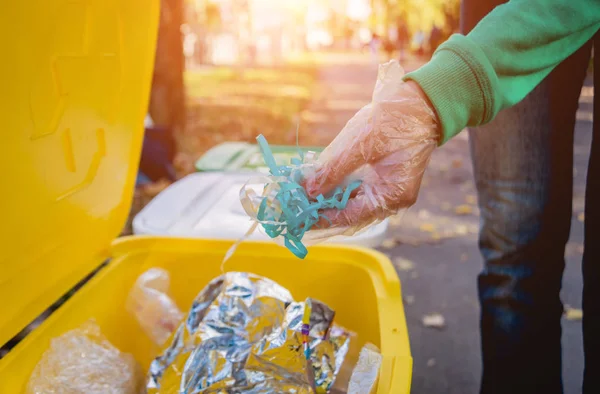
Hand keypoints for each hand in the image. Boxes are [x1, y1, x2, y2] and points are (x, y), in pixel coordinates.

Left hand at [305, 60, 439, 229]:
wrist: (422, 102)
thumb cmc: (396, 120)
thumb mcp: (362, 143)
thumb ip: (334, 169)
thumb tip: (309, 189)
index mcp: (392, 196)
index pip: (350, 217)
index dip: (321, 217)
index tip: (296, 217)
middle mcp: (391, 199)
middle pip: (349, 214)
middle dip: (320, 209)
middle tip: (292, 208)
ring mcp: (388, 189)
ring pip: (351, 203)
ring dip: (326, 199)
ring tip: (299, 196)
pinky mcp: (382, 178)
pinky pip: (356, 190)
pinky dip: (336, 187)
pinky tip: (316, 183)